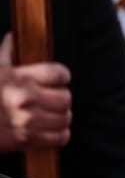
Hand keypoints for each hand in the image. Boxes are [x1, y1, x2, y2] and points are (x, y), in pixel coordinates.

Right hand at [0, 32, 71, 151]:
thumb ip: (6, 54)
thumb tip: (12, 37)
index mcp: (18, 79)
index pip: (59, 74)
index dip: (62, 77)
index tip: (58, 80)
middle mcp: (25, 99)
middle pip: (65, 98)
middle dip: (61, 98)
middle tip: (52, 99)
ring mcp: (27, 121)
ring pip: (65, 118)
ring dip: (60, 117)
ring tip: (50, 115)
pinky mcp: (26, 140)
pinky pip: (60, 137)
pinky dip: (59, 135)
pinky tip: (49, 129)